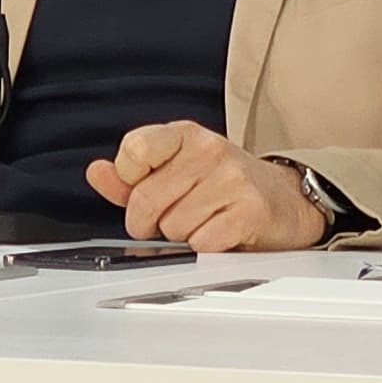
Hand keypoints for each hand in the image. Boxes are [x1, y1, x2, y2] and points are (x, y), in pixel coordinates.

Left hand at [89, 123, 322, 251]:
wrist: (285, 199)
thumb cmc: (224, 185)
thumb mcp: (175, 170)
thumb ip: (131, 175)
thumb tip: (97, 173)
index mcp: (184, 135)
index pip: (134, 150)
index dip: (129, 180)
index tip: (142, 187)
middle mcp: (209, 150)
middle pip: (145, 201)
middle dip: (150, 222)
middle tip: (171, 218)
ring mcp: (232, 179)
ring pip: (173, 226)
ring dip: (183, 235)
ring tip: (205, 221)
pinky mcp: (250, 211)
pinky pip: (202, 243)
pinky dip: (206, 247)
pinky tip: (221, 233)